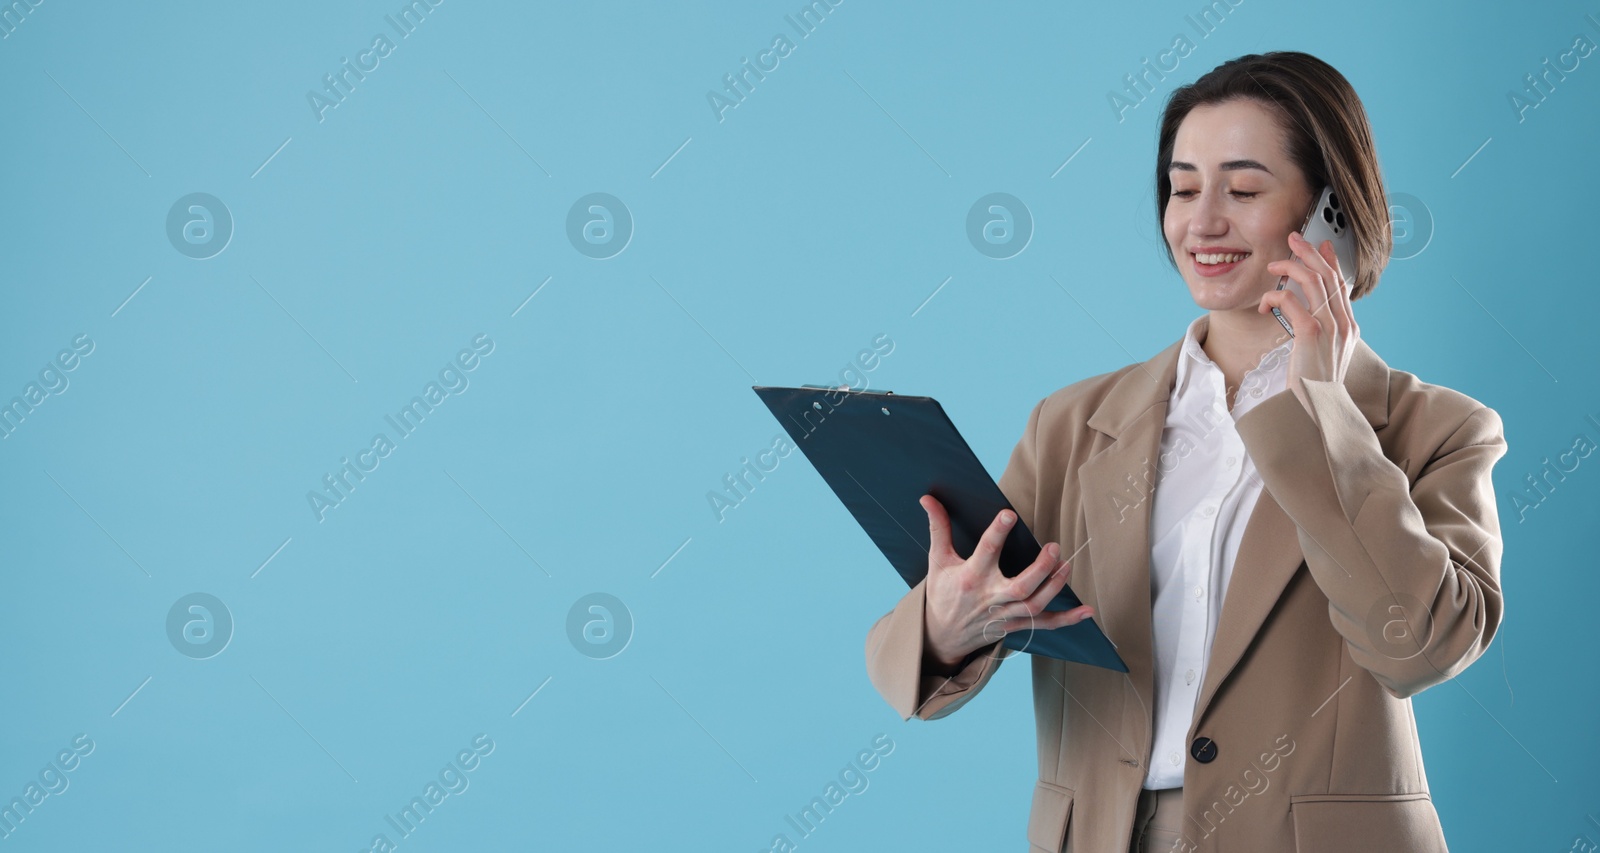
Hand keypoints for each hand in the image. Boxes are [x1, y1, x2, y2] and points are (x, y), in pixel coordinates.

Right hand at [919, 494, 1092, 672]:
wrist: (941, 636)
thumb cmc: (942, 593)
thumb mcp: (937, 560)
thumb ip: (938, 528)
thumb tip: (928, 499)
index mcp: (970, 578)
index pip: (985, 552)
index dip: (997, 532)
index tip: (1009, 514)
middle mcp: (990, 598)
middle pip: (1020, 587)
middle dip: (1040, 568)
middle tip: (1054, 546)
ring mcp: (1004, 615)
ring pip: (1034, 605)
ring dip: (1054, 586)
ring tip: (1066, 565)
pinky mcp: (1015, 626)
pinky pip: (1044, 624)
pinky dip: (1066, 620)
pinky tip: (1086, 611)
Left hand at [1259, 230, 1359, 413]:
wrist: (1316, 411)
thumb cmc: (1313, 387)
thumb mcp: (1323, 357)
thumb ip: (1320, 333)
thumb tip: (1308, 315)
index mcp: (1349, 329)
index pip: (1341, 286)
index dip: (1330, 262)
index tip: (1320, 245)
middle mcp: (1344, 325)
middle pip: (1329, 276)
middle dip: (1309, 253)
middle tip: (1293, 238)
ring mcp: (1330, 328)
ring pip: (1313, 281)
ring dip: (1291, 267)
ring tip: (1275, 264)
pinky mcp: (1311, 334)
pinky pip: (1292, 301)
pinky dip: (1275, 296)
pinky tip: (1265, 302)